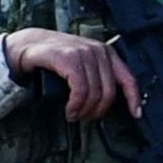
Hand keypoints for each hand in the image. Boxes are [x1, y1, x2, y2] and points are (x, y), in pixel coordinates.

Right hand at [5, 29, 141, 121]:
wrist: (27, 45)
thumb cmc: (54, 58)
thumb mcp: (81, 64)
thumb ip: (95, 76)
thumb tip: (106, 102)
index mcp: (106, 53)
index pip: (128, 78)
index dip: (133, 99)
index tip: (135, 114)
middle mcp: (98, 51)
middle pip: (109, 92)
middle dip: (97, 111)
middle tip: (85, 117)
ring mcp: (84, 53)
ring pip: (95, 93)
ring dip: (84, 110)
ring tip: (74, 115)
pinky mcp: (69, 58)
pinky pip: (80, 89)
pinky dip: (75, 104)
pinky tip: (70, 109)